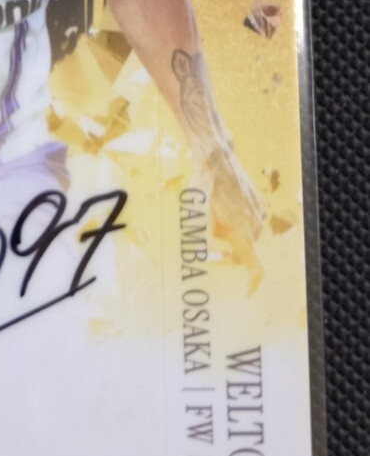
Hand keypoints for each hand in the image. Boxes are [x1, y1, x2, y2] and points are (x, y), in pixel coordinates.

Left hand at [201, 145, 265, 274]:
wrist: (216, 161)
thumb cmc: (204, 191)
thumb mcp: (197, 221)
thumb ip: (203, 244)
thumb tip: (206, 258)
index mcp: (243, 236)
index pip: (256, 269)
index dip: (252, 284)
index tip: (246, 293)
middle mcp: (256, 227)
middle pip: (245, 253)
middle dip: (227, 254)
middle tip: (209, 246)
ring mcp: (259, 214)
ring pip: (245, 236)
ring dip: (229, 236)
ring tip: (211, 219)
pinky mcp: (257, 203)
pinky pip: (247, 221)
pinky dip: (234, 223)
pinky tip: (219, 209)